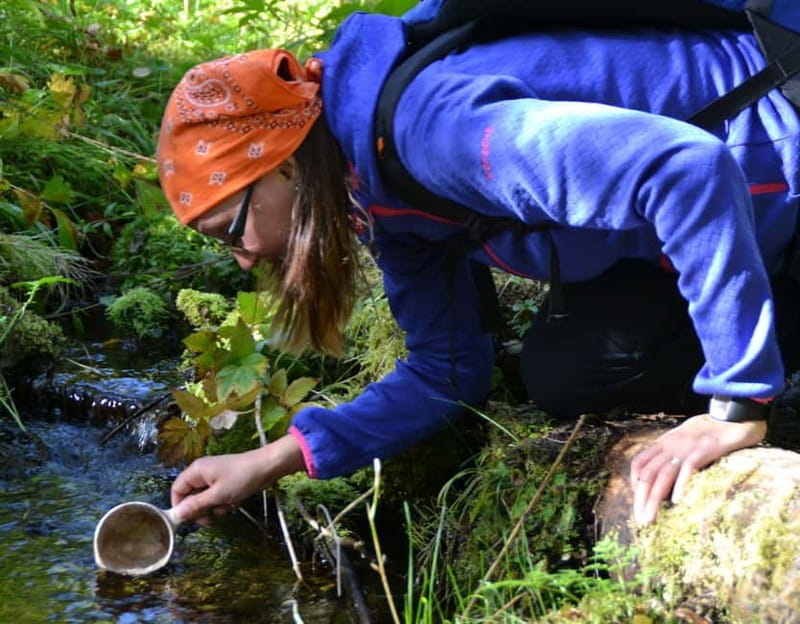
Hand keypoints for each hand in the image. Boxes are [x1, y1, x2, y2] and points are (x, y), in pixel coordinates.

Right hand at [170, 434, 304, 524]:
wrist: (267, 468)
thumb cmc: (241, 478)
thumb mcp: (217, 495)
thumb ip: (196, 505)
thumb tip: (177, 515)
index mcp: (196, 471)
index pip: (177, 490)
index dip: (179, 506)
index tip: (187, 520)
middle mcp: (202, 474)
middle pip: (190, 498)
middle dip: (200, 510)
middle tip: (211, 517)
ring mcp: (214, 479)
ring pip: (205, 502)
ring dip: (215, 508)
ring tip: (228, 505)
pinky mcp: (225, 485)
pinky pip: (217, 500)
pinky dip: (224, 504)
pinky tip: (235, 502)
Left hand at [630, 413, 765, 524]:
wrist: (733, 416)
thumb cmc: (710, 433)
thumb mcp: (684, 442)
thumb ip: (674, 457)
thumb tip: (668, 485)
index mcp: (664, 443)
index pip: (639, 463)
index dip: (634, 483)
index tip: (639, 502)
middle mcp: (671, 445)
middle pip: (648, 474)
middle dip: (642, 498)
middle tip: (642, 520)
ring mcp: (687, 447)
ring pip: (663, 475)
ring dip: (654, 499)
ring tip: (651, 518)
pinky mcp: (705, 449)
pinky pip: (688, 468)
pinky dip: (681, 485)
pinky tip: (677, 502)